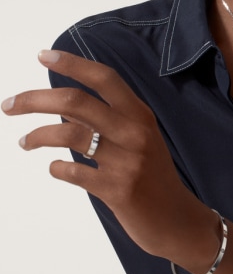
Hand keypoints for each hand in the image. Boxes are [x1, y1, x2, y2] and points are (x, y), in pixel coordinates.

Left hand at [2, 50, 219, 261]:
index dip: (72, 64)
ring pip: (68, 134)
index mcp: (141, 116)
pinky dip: (56, 168)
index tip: (43, 56)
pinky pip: (72, 171)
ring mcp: (127, 162)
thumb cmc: (154, 177)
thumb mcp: (139, 141)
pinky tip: (56, 168)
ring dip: (37, 136)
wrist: (176, 218)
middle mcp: (135, 133)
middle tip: (9, 105)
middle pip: (76, 102)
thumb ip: (107, 121)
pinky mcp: (117, 189)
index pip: (104, 79)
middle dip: (34, 100)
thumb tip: (63, 108)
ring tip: (25, 142)